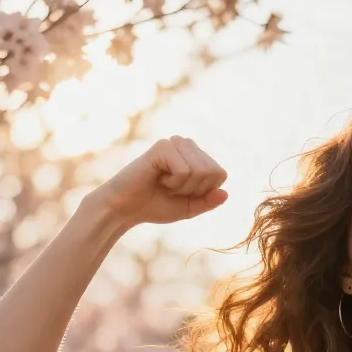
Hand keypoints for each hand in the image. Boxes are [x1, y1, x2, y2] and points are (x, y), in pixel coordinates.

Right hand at [88, 136, 227, 226]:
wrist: (125, 208)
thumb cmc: (155, 205)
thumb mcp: (189, 208)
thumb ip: (208, 201)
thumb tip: (226, 193)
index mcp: (196, 156)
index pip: (221, 174)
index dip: (204, 191)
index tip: (183, 193)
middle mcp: (186, 144)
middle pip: (213, 172)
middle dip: (194, 190)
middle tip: (171, 189)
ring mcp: (174, 143)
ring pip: (201, 171)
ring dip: (183, 187)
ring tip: (164, 183)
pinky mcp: (163, 146)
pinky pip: (185, 170)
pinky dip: (173, 182)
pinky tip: (158, 178)